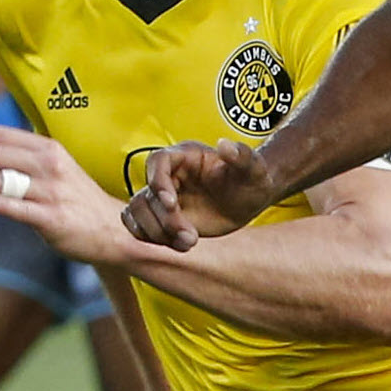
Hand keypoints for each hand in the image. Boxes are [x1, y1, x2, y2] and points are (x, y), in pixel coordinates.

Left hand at [0, 120, 132, 266]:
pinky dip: (0, 203)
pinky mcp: (53, 219)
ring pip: (2, 181)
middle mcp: (49, 167)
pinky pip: (21, 209)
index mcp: (48, 150)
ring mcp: (51, 193)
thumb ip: (27, 158)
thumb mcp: (56, 168)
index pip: (4, 135)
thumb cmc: (77, 199)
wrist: (113, 230)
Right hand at [124, 140, 276, 251]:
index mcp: (185, 156)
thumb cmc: (251, 179)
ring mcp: (162, 197)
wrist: (248, 201)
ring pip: (137, 212)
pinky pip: (139, 226)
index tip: (173, 204)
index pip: (158, 161)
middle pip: (147, 194)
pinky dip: (153, 239)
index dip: (158, 182)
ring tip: (189, 243)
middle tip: (191, 236)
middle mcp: (169, 175)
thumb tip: (224, 144)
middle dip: (165, 219)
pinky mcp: (161, 217)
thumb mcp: (253, 168)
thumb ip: (242, 155)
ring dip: (158, 232)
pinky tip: (180, 245)